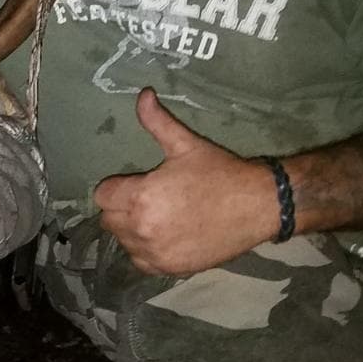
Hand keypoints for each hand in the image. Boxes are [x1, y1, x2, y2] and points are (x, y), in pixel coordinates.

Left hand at [93, 88, 280, 274]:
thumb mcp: (186, 145)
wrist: (260, 206)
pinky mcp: (169, 268)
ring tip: (157, 216)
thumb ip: (157, 121)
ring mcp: (155, 252)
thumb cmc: (221, 173)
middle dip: (122, 207)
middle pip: (109, 218)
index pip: (102, 195)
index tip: (136, 182)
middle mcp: (142, 228)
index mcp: (141, 197)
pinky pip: (140, 261)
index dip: (117, 186)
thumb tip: (142, 93)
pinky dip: (146, 250)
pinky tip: (163, 236)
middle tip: (149, 198)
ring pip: (123, 240)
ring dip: (132, 229)